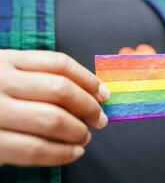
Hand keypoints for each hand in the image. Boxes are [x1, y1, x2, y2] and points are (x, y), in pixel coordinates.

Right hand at [0, 50, 109, 165]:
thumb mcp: (6, 75)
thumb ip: (38, 78)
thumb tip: (91, 93)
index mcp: (7, 60)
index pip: (59, 63)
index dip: (88, 79)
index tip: (104, 94)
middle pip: (59, 90)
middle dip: (88, 106)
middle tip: (100, 119)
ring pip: (51, 119)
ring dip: (78, 131)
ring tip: (86, 137)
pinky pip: (35, 149)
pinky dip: (62, 153)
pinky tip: (74, 153)